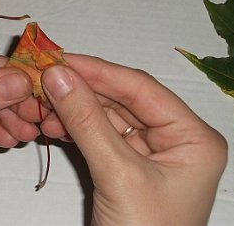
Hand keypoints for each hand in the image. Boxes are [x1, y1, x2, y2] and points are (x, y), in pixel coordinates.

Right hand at [40, 55, 226, 225]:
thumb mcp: (118, 174)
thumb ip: (87, 121)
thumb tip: (58, 75)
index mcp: (193, 137)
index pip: (141, 89)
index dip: (99, 71)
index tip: (61, 59)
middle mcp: (174, 140)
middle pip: (121, 100)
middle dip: (81, 91)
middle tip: (44, 77)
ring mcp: (149, 154)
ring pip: (106, 117)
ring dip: (73, 109)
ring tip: (41, 103)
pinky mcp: (125, 167)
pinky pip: (97, 137)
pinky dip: (73, 129)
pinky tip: (51, 124)